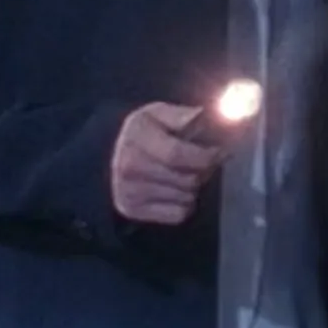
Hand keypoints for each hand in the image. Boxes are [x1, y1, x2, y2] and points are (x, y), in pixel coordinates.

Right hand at [110, 102, 225, 224]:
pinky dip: (185, 204)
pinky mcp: (132, 210)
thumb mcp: (158, 114)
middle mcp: (129, 167)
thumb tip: (201, 117)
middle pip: (187, 179)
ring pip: (187, 197)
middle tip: (204, 162)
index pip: (177, 155)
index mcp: (137, 137)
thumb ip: (181, 115)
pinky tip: (176, 190)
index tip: (219, 152)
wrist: (108, 155)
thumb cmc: (143, 132)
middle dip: (205, 170)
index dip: (205, 155)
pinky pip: (179, 214)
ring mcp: (129, 192)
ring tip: (186, 173)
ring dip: (195, 187)